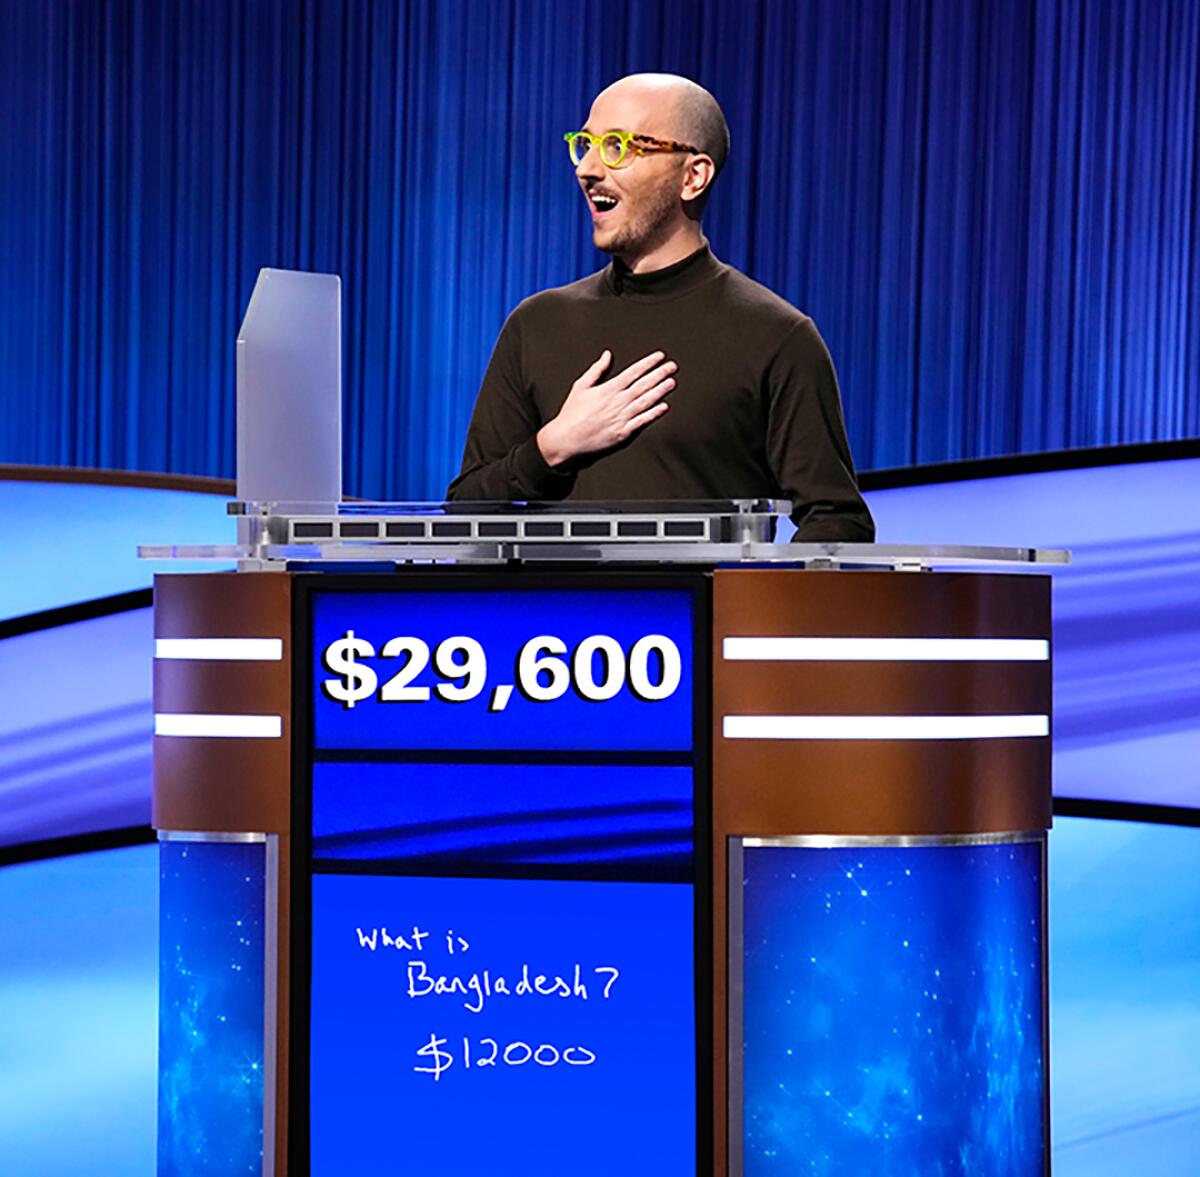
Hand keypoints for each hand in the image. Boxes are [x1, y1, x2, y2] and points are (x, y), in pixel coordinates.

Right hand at [537, 350, 675, 466]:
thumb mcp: (581, 386)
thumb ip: (597, 370)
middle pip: (643, 385)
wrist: (566, 439)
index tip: (660, 357)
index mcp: (607, 389)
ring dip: (660, 391)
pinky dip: (654, 414)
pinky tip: (664, 407)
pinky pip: (642, 421)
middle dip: (660, 374)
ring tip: (672, 382)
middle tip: (672, 367)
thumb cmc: (572, 414)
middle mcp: (617, 402)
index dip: (648, 363)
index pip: (633, 372)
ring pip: (646, 401)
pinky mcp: (623, 433)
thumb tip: (607, 355)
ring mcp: (621, 418)